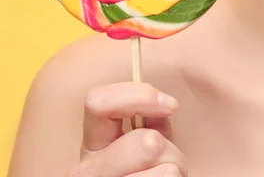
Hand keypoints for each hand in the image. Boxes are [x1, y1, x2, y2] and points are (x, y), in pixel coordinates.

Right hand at [67, 82, 187, 175]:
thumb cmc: (149, 171)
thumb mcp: (149, 140)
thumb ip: (152, 120)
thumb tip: (163, 104)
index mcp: (93, 144)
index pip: (98, 102)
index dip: (140, 96)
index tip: (171, 105)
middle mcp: (88, 170)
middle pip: (146, 142)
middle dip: (169, 149)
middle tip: (168, 159)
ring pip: (166, 171)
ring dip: (175, 170)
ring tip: (164, 176)